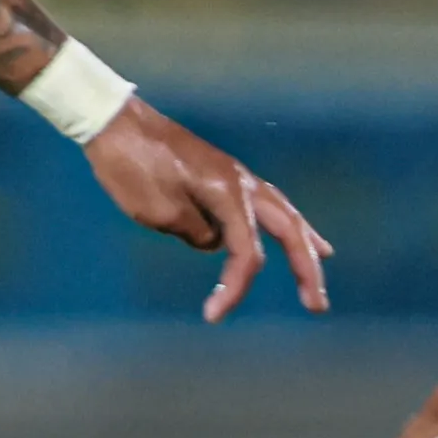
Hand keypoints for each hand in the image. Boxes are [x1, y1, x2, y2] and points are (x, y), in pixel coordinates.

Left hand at [81, 96, 332, 321]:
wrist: (115, 121)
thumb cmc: (131, 166)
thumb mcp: (158, 211)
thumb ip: (195, 232)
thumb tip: (214, 240)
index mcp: (228, 193)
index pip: (246, 252)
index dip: (236, 288)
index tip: (212, 315)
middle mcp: (241, 181)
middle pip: (288, 229)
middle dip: (305, 268)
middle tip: (317, 305)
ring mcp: (235, 175)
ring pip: (283, 212)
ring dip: (304, 241)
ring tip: (322, 263)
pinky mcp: (223, 174)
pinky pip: (265, 203)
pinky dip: (282, 222)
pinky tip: (290, 230)